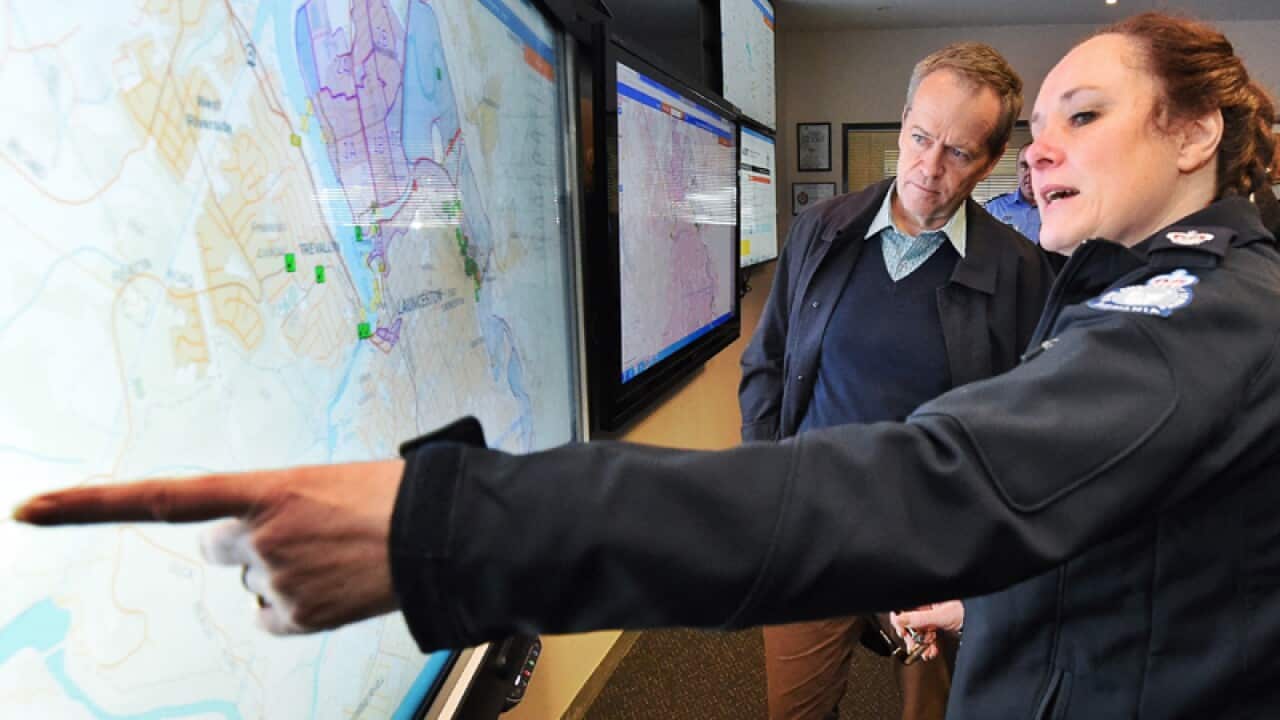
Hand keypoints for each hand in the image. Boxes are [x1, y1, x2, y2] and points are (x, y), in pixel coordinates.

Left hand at [13, 460, 405, 634]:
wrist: (442, 536)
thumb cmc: (392, 497)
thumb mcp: (324, 480)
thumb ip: (274, 502)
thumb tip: (245, 541)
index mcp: (264, 487)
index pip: (160, 496)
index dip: (88, 506)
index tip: (30, 509)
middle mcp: (259, 535)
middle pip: (217, 547)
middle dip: (245, 541)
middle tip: (300, 531)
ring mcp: (275, 579)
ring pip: (251, 582)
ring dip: (280, 571)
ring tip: (335, 555)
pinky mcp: (295, 617)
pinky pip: (273, 615)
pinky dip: (296, 605)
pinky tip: (334, 585)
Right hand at [891, 600, 964, 661]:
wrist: (982, 623)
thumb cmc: (967, 611)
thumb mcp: (940, 616)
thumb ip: (918, 618)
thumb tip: (898, 619)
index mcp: (925, 598)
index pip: (904, 607)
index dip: (900, 619)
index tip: (901, 631)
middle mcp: (926, 606)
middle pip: (909, 621)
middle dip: (910, 636)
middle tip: (912, 644)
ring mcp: (931, 617)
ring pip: (917, 631)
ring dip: (919, 644)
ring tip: (923, 652)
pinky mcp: (936, 627)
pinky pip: (926, 637)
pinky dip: (927, 646)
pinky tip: (930, 652)